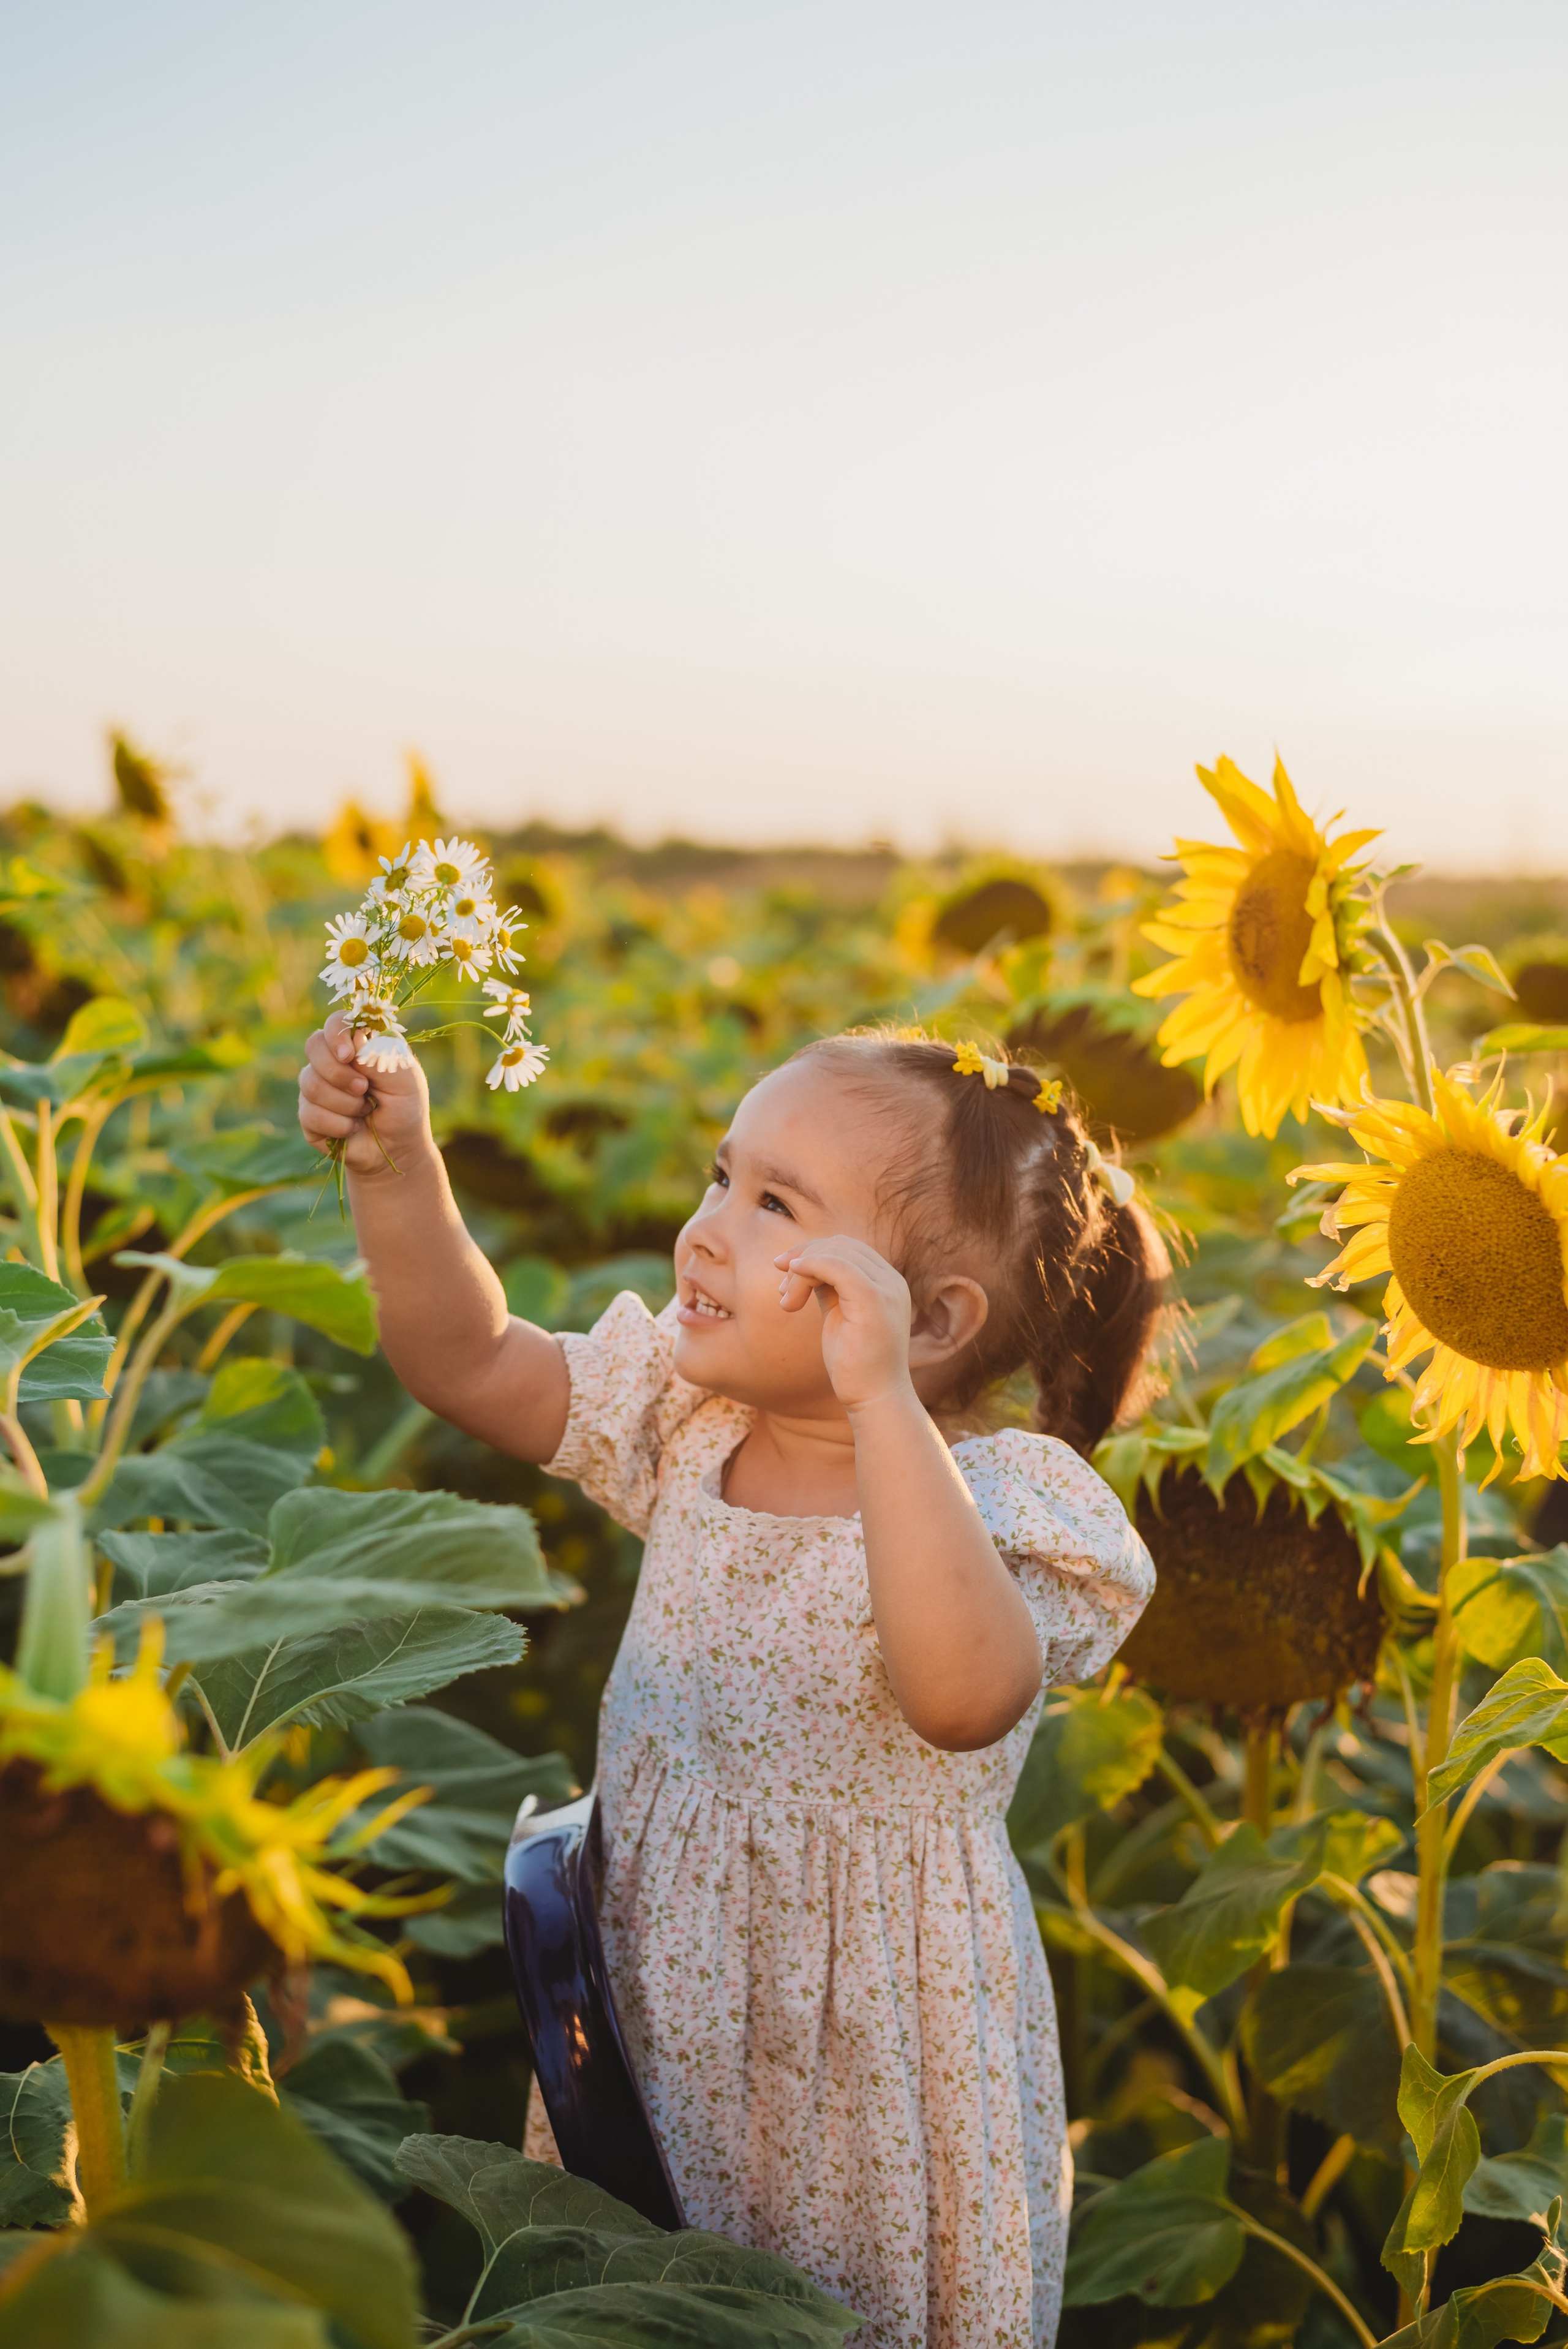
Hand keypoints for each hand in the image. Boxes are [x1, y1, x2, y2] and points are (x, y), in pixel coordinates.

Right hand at [297, 1006, 433, 1176]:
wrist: (397, 1148)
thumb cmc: (404, 1106)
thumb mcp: (405, 1078)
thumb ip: (380, 1055)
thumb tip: (352, 1040)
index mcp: (357, 1043)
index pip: (335, 1022)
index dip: (336, 1034)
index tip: (349, 1056)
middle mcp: (332, 1060)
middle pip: (313, 1046)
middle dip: (340, 1073)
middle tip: (364, 1089)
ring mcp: (317, 1086)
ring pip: (311, 1083)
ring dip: (345, 1103)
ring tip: (365, 1111)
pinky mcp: (308, 1114)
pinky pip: (309, 1113)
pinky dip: (338, 1124)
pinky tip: (353, 1128)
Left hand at [775, 1236, 915, 1415]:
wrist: (875, 1400)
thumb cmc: (856, 1366)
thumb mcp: (840, 1318)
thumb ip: (830, 1290)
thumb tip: (806, 1269)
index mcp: (887, 1284)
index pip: (848, 1249)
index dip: (812, 1253)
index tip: (785, 1273)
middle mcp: (891, 1281)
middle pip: (841, 1245)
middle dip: (803, 1257)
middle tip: (781, 1288)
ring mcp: (886, 1289)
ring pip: (836, 1253)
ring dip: (801, 1270)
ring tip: (786, 1301)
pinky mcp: (874, 1299)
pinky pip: (836, 1265)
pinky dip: (809, 1267)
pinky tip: (790, 1283)